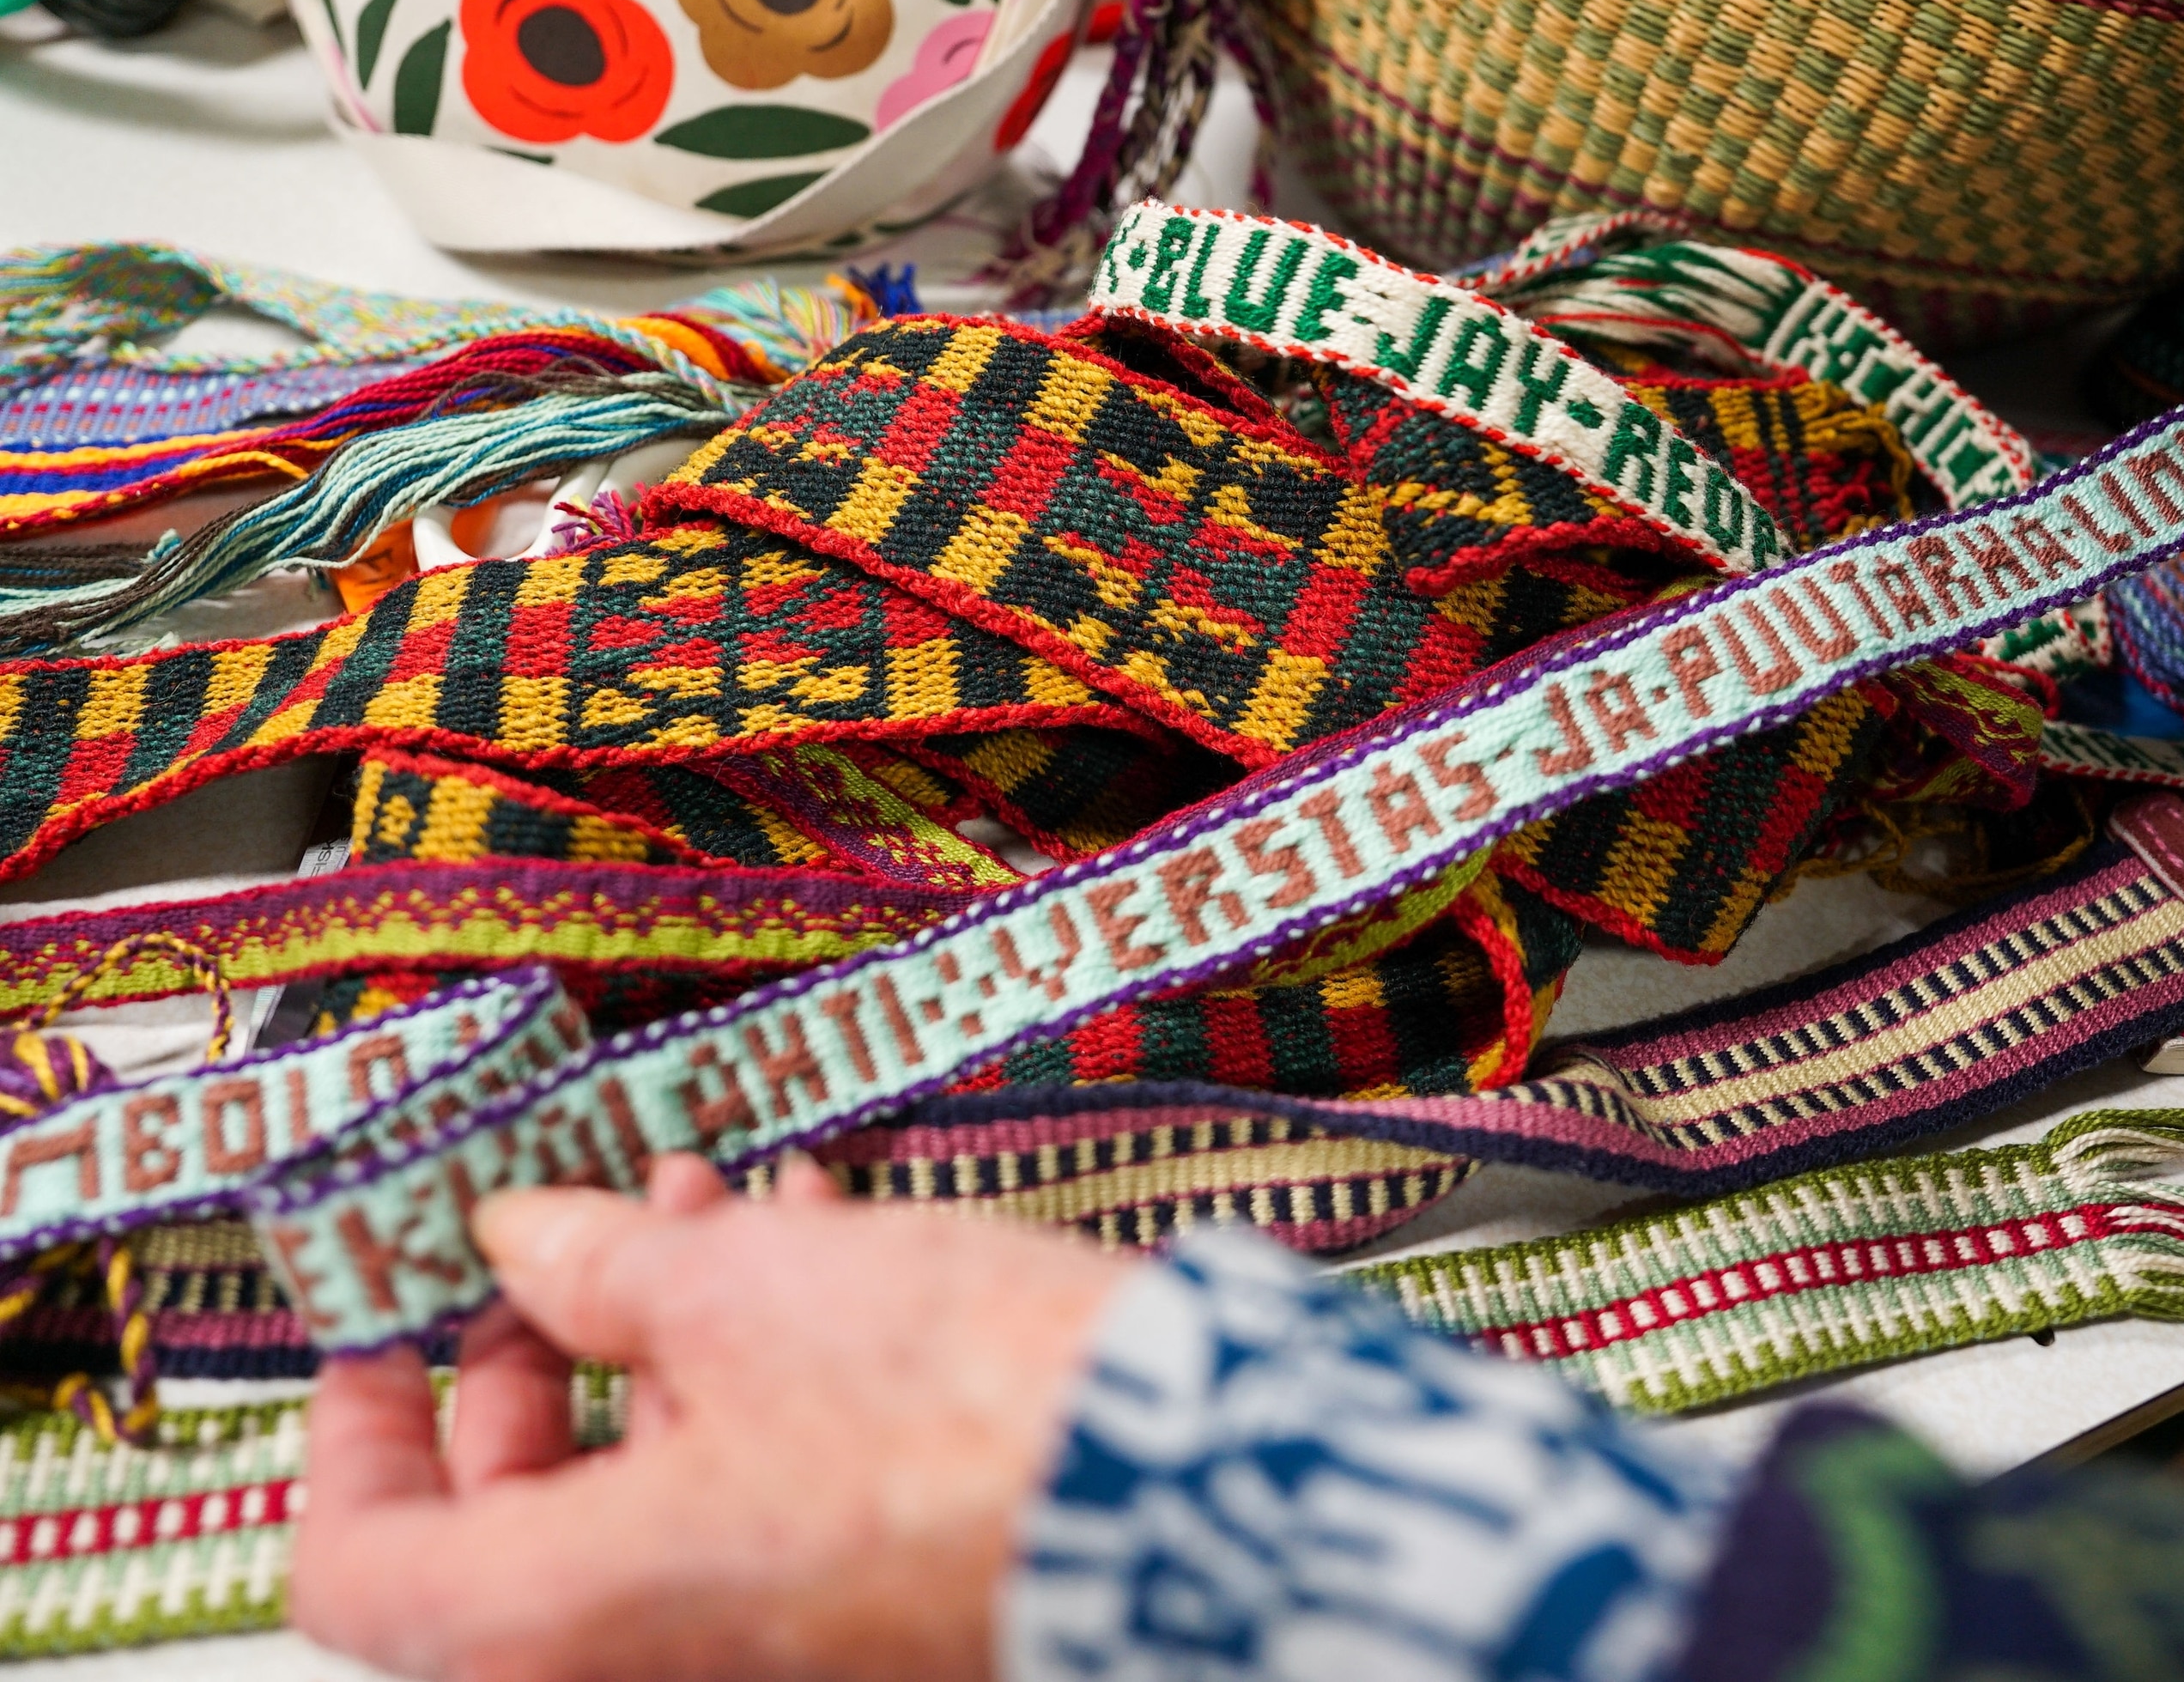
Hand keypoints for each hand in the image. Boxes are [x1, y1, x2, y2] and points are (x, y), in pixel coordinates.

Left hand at [291, 1153, 1139, 1681]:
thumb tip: (523, 1241)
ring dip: (655, 1351)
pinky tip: (808, 1259)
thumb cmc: (959, 1411)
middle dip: (533, 1357)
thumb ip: (598, 1263)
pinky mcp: (855, 1624)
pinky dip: (746, 1399)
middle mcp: (648, 1671)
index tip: (385, 1326)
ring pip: (642, 1508)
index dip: (348, 1431)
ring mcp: (759, 1658)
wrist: (1177, 1483)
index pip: (356, 1566)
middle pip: (501, 1532)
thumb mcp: (743, 1285)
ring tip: (707, 1206)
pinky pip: (746, 1516)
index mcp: (564, 1619)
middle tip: (562, 1245)